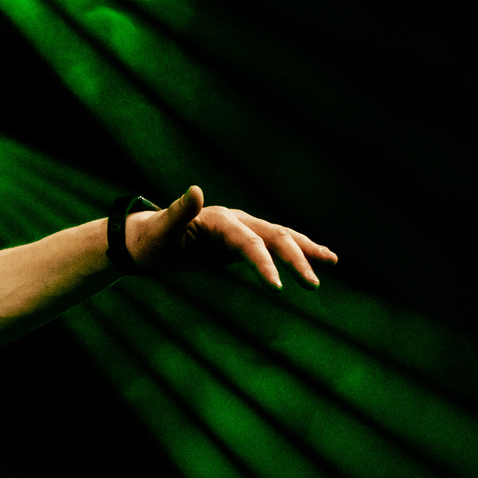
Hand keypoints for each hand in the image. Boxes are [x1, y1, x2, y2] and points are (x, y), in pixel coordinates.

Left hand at [125, 187, 337, 288]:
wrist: (146, 238)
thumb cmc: (150, 238)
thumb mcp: (160, 230)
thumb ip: (177, 213)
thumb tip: (195, 190)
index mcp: (219, 220)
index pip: (248, 242)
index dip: (263, 263)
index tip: (277, 287)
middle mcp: (236, 221)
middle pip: (274, 237)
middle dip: (296, 259)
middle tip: (312, 285)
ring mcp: (242, 229)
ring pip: (281, 237)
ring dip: (305, 250)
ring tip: (331, 261)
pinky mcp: (242, 241)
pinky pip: (274, 245)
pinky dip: (297, 251)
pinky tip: (318, 259)